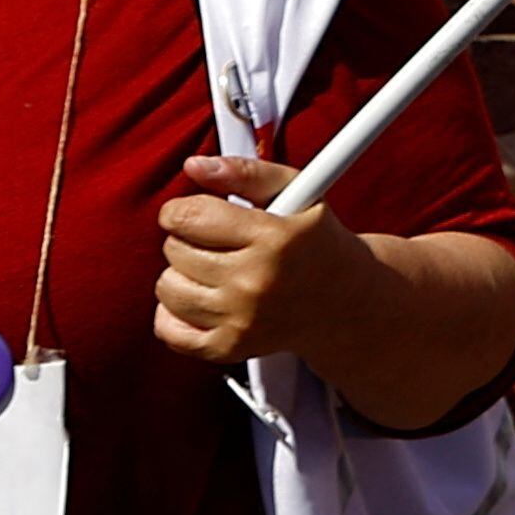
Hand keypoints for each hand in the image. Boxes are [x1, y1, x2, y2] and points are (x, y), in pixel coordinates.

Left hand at [155, 156, 372, 369]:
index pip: (187, 216)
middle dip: (188, 241)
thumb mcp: (298, 192)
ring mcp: (243, 319)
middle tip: (218, 244)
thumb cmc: (317, 242)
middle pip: (174, 250)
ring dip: (182, 275)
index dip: (182, 209)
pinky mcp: (230, 347)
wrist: (347, 303)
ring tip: (214, 271)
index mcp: (274, 238)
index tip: (195, 213)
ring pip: (167, 288)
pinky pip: (168, 328)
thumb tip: (194, 166)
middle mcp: (257, 281)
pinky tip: (204, 300)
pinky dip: (175, 314)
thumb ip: (246, 172)